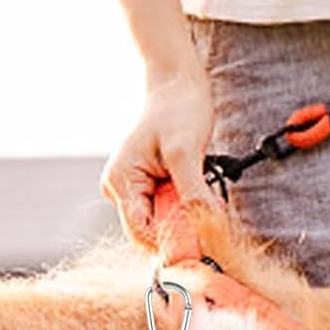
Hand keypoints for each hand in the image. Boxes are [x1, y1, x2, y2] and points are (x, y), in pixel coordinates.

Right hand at [103, 64, 218, 247]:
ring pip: (163, 220)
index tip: (201, 245)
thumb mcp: (186, 153)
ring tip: (201, 185)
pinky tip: (197, 185)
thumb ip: (192, 194)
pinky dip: (186, 203)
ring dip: (186, 213)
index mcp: (121, 182)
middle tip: (208, 209)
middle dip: (182, 225)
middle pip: (152, 230)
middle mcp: (120, 190)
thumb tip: (204, 228)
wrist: (177, 85)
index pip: (142, 233)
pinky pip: (168, 208)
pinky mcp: (147, 186)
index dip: (171, 243)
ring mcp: (133, 189)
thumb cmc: (178, 109)